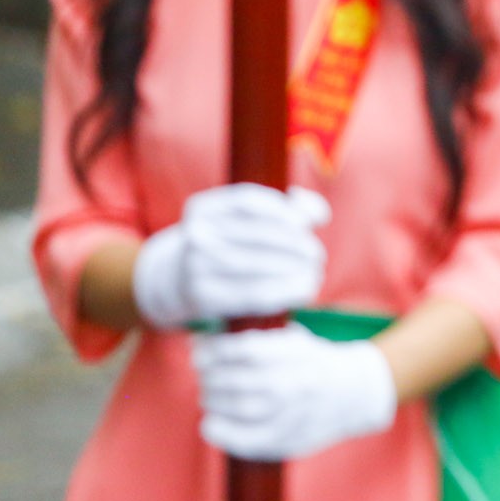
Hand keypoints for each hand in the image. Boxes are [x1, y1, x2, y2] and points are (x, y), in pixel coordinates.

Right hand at [133, 184, 330, 329]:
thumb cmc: (229, 244)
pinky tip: (303, 290)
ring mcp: (195, 268)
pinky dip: (284, 292)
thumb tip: (320, 214)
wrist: (180, 280)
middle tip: (317, 254)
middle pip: (257, 235)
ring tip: (314, 273)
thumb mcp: (245, 220)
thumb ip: (288, 209)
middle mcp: (195, 234)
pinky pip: (252, 295)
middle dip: (296, 244)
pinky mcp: (204, 298)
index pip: (248, 202)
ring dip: (294, 270)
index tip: (309, 222)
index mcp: (203, 207)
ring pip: (257, 266)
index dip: (284, 210)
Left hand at [194, 326, 397, 460]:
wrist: (355, 394)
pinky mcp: (288, 440)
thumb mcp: (294, 340)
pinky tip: (209, 424)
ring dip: (213, 401)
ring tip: (209, 396)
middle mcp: (294, 382)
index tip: (200, 353)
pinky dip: (222, 433)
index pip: (245, 350)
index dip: (214, 352)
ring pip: (239, 407)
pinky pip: (247, 439)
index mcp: (295, 353)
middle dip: (210, 378)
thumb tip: (205, 341)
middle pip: (236, 380)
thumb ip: (257, 339)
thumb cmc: (314, 363)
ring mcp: (291, 413)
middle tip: (204, 376)